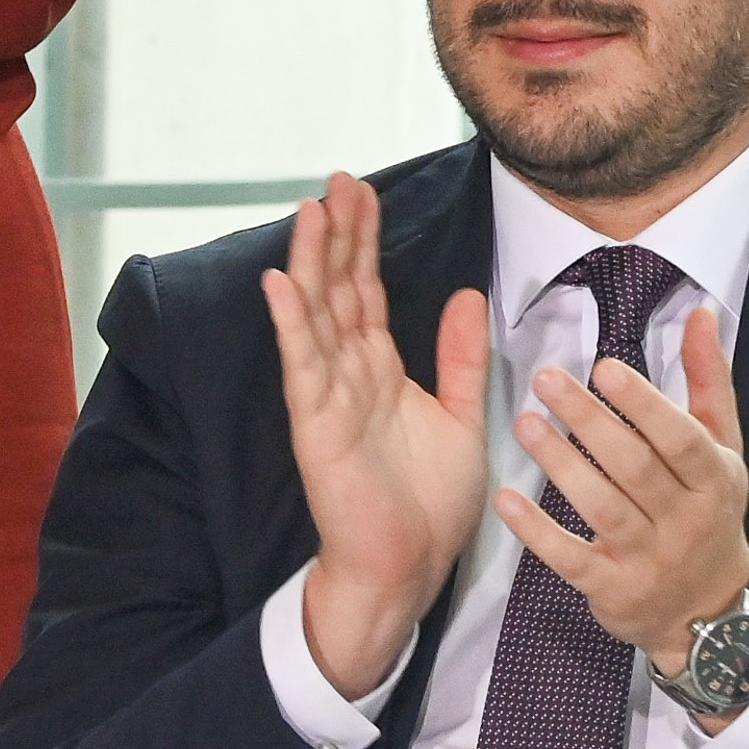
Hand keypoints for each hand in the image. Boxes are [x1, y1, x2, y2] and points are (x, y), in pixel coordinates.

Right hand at [265, 173, 493, 700]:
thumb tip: (466, 293)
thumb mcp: (461, 413)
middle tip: (338, 180)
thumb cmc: (427, 502)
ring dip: (312, 264)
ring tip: (310, 212)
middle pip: (339, 291)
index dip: (365, 242)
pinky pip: (303, 366)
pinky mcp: (317, 426)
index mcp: (379, 370)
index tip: (362, 192)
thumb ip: (461, 356)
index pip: (368, 292)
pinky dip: (292, 324)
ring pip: (317, 317)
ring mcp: (328, 397)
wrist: (407, 568)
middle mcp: (348, 375)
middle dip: (339, 236)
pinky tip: (281, 283)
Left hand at [497, 304, 748, 687]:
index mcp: (715, 479)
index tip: (604, 367)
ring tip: (525, 424)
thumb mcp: (722, 448)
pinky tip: (505, 500)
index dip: (643, 404)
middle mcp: (685, 520)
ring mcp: (648, 560)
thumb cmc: (709, 511)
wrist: (708, 611)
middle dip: (589, 421)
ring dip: (561, 465)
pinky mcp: (613, 591)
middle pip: (635, 467)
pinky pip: (571, 559)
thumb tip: (702, 313)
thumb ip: (708, 382)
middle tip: (545, 380)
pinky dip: (537, 531)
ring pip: (602, 508)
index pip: (680, 438)